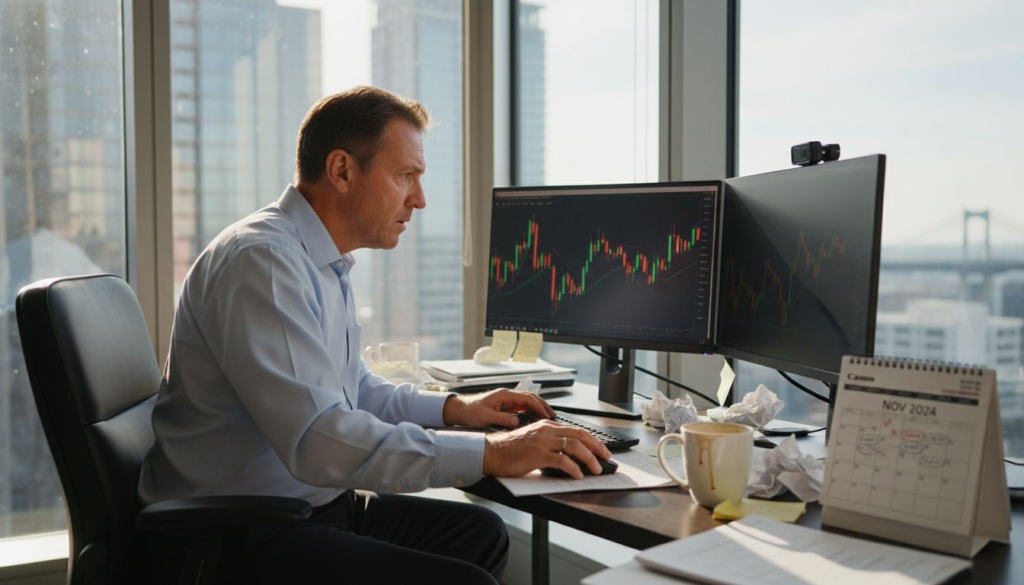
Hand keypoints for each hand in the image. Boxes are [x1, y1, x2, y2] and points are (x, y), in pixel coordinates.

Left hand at [442, 388, 555, 428]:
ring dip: (538, 407)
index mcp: (504, 395)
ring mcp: (506, 400)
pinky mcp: (505, 405)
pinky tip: (536, 418)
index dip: (538, 407)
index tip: (547, 416)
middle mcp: (507, 395)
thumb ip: (502, 419)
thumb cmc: (470, 412)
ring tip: (548, 416)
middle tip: (553, 416)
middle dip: (543, 405)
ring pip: (527, 401)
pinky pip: (522, 406)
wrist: (460, 410)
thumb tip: (517, 422)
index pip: (527, 399)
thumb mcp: (486, 417)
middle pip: (530, 398)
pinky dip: (531, 411)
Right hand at [482, 419, 611, 478]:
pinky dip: (574, 468)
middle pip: (580, 436)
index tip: (602, 450)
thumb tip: (572, 455)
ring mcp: (542, 442)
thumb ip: (551, 443)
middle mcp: (546, 431)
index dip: (592, 440)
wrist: (493, 452)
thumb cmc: (511, 449)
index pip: (576, 430)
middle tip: (606, 458)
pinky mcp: (537, 455)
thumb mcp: (535, 441)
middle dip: (597, 448)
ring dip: (589, 459)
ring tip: (596, 469)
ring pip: (574, 447)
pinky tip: (578, 475)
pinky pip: (562, 460)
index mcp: (547, 426)